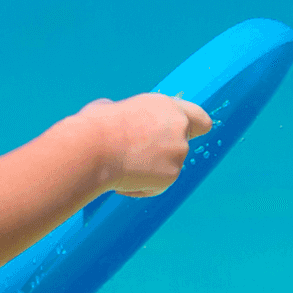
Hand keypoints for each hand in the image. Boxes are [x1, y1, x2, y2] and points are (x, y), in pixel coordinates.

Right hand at [82, 93, 211, 197]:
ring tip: (120, 167)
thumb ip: (128, 116)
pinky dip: (140, 186)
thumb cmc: (95, 127)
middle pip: (182, 145)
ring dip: (148, 171)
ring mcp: (179, 152)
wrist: (93, 149)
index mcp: (166, 106)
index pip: (199, 119)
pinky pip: (155, 186)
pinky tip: (120, 179)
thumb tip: (115, 118)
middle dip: (164, 154)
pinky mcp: (172, 175)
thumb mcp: (111, 109)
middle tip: (137, 158)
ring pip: (167, 168)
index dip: (190, 130)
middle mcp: (179, 127)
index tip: (176, 138)